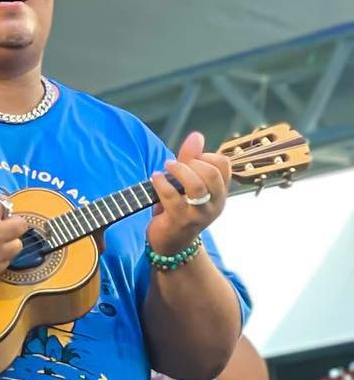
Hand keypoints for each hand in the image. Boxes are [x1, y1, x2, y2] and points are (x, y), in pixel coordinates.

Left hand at [147, 131, 229, 255]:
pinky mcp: (181, 221)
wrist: (171, 244)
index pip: (224, 165)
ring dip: (179, 171)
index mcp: (220, 192)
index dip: (205, 155)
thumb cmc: (179, 209)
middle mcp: (215, 203)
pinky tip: (154, 178)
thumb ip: (190, 160)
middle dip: (191, 162)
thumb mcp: (186, 184)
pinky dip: (162, 183)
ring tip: (166, 167)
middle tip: (174, 164)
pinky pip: (173, 198)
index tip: (189, 160)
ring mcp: (200, 214)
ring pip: (197, 186)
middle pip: (212, 173)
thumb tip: (197, 136)